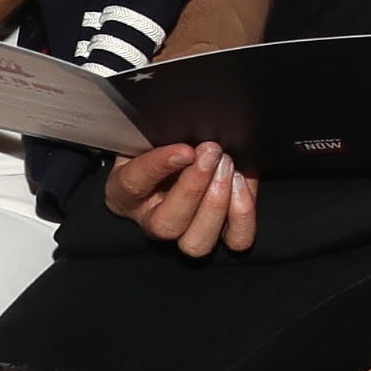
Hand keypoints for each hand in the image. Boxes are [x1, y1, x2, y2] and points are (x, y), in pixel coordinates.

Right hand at [107, 140, 256, 255]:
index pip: (134, 184)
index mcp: (126, 193)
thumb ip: (159, 135)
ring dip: (218, 203)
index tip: (184, 149)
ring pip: (198, 242)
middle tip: (211, 152)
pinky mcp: (221, 235)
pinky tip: (242, 183)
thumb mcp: (151, 134)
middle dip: (194, 187)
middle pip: (167, 225)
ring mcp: (187, 234)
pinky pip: (236, 240)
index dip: (159, 166)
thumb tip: (182, 128)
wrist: (183, 153)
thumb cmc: (164, 145)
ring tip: (228, 167)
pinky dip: (244, 215)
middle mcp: (153, 221)